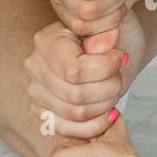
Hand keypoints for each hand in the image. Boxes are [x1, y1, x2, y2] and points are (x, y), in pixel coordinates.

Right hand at [26, 10, 146, 138]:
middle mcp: (34, 66)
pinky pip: (68, 130)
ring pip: (75, 114)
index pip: (75, 70)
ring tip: (115, 91)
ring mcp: (36, 92)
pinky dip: (95, 126)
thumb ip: (106, 32)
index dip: (105, 69)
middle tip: (120, 77)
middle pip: (75, 95)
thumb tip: (102, 46)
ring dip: (104, 106)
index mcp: (46, 40)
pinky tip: (109, 113)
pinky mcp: (43, 113)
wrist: (110, 51)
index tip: (122, 57)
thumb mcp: (113, 26)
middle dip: (109, 89)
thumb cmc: (110, 38)